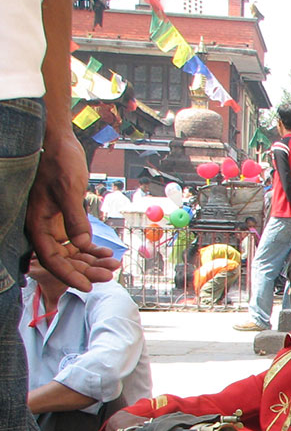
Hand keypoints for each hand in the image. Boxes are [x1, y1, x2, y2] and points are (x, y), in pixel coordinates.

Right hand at [25, 129, 115, 290]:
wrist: (61, 144)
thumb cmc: (61, 162)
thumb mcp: (70, 190)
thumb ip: (74, 218)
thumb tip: (82, 244)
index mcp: (36, 222)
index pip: (51, 258)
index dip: (69, 275)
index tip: (88, 287)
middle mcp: (42, 227)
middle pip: (63, 259)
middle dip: (86, 269)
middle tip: (109, 274)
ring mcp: (52, 225)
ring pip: (71, 252)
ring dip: (91, 261)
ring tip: (114, 265)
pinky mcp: (63, 220)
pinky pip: (76, 241)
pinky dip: (91, 249)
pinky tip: (108, 253)